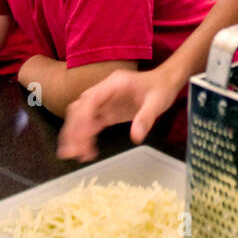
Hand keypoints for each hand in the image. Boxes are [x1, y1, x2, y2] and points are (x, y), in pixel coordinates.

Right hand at [56, 68, 178, 162]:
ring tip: (74, 155)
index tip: (82, 135)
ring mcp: (104, 102)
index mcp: (114, 84)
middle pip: (80, 108)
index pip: (91, 99)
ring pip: (81, 117)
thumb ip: (145, 118)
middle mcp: (104, 91)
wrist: (165, 82)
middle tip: (71, 151)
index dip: (83, 117)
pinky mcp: (107, 112)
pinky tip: (86, 151)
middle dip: (73, 129)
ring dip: (75, 135)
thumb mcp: (157, 103)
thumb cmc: (161, 88)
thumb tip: (136, 137)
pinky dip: (86, 138)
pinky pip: (91, 124)